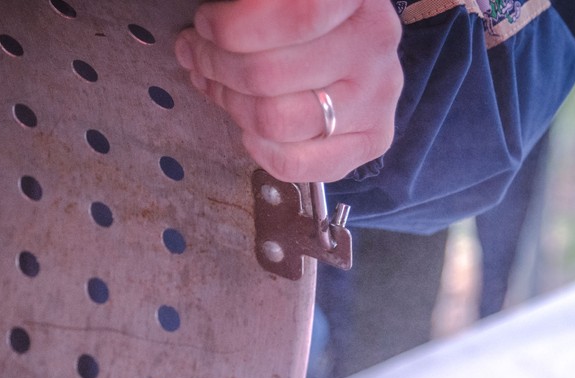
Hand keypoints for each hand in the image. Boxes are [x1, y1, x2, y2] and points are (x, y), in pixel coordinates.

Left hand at [175, 0, 404, 182]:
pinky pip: (297, 164)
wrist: (355, 40)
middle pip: (268, 76)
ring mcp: (375, 97)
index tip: (205, 24)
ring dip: (231, 104)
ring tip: (218, 86)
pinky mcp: (371, 139)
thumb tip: (202, 35)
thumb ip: (253, 8)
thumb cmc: (307, 13)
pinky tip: (248, 129)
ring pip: (275, 121)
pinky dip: (260, 150)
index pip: (295, 17)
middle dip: (216, 65)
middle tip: (199, 55)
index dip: (233, 28)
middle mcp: (373, 46)